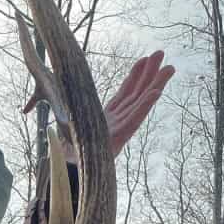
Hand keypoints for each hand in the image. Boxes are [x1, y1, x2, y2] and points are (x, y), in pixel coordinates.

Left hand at [23, 51, 174, 161]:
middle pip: (136, 94)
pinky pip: (134, 120)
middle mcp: (115, 122)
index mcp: (105, 118)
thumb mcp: (69, 123)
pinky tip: (155, 93)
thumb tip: (54, 93)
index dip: (134, 76)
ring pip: (141, 104)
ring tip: (169, 69)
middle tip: (161, 53)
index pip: (123, 93)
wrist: (66, 170)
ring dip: (156, 86)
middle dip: (149, 74)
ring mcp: (119, 130)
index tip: (144, 59)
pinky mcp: (118, 139)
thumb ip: (70, 110)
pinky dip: (145, 107)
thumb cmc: (68, 150)